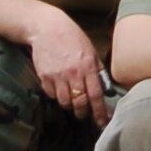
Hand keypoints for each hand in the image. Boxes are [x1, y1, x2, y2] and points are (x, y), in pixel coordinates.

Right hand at [28, 11, 108, 125]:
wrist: (46, 28)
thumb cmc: (71, 37)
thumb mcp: (91, 50)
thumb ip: (98, 70)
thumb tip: (106, 88)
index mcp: (88, 66)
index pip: (96, 95)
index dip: (100, 112)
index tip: (103, 122)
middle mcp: (73, 73)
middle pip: (79, 103)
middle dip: (83, 112)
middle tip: (84, 114)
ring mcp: (57, 75)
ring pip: (64, 102)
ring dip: (69, 105)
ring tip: (72, 100)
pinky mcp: (44, 76)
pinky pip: (51, 94)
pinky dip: (56, 95)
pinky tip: (60, 88)